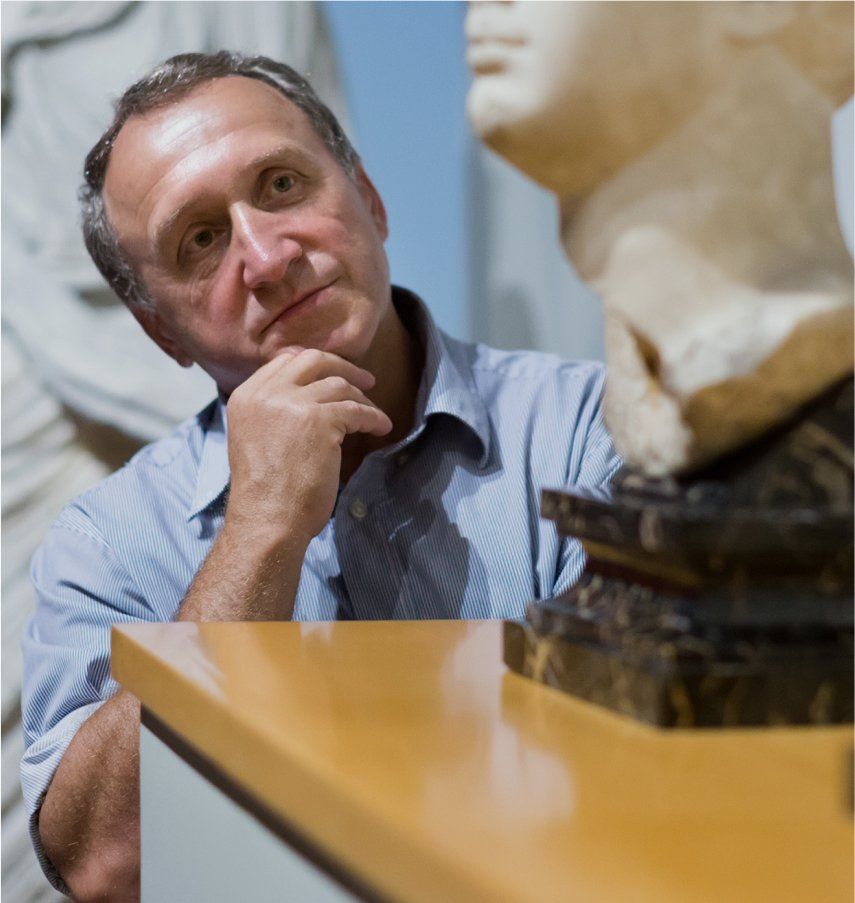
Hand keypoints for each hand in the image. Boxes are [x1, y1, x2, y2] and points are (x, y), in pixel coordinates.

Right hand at [224, 348, 391, 544]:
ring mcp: (292, 404)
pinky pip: (357, 410)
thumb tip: (306, 397)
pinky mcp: (320, 421)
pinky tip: (382, 427)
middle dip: (342, 366)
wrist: (267, 520)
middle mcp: (266, 394)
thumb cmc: (265, 494)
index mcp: (245, 397)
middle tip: (364, 380)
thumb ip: (272, 413)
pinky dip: (373, 417)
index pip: (283, 362)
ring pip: (338, 384)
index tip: (332, 375)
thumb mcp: (254, 439)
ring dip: (362, 398)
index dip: (313, 366)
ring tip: (373, 414)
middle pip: (312, 360)